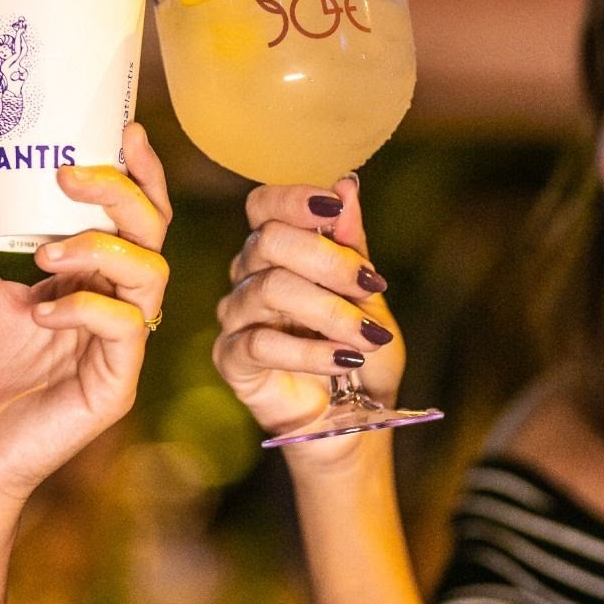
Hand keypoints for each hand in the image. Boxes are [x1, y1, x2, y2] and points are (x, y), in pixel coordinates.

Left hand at [0, 122, 170, 512]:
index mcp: (90, 281)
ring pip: (152, 276)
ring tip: (46, 252)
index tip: (120, 131)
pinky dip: (85, 308)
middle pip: (153, 235)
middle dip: (121, 194)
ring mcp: (120, 347)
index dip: (138, 175)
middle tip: (70, 173)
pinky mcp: (116, 384)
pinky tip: (40, 312)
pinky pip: (125, 329)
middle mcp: (115, 307)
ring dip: (100, 249)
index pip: (134, 219)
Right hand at [213, 176, 404, 442]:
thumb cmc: (359, 352)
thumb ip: (352, 243)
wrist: (354, 419)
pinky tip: (345, 360)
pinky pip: (261, 343)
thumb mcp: (367, 295)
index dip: (293, 199)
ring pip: (270, 290)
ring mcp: (236, 317)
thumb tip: (346, 184)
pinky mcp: (231, 359)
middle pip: (267, 241)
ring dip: (330, 311)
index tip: (334, 207)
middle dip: (327, 259)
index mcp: (276, 251)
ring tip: (369, 337)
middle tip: (371, 284)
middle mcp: (248, 276)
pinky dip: (312, 351)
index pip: (263, 205)